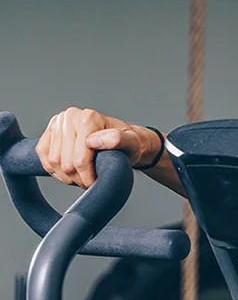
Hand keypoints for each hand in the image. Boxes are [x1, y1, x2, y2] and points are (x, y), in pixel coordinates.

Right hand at [35, 107, 155, 188]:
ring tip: (80, 177)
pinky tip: (68, 173)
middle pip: (65, 163)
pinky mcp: (49, 132)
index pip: (80, 159)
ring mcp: (58, 123)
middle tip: (89, 181)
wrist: (121, 139)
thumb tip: (92, 141)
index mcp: (89, 118)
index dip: (88, 176)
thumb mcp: (132, 142)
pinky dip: (54, 170)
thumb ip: (118, 139)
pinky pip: (43, 157)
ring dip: (66, 176)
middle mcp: (71, 117)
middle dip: (78, 178)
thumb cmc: (128, 143)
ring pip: (53, 162)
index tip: (96, 182)